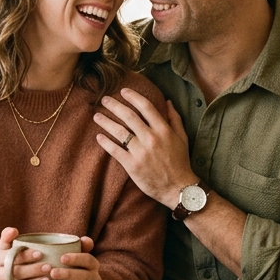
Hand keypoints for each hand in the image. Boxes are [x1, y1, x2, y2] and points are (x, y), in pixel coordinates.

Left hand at [50, 236, 99, 279]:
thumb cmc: (69, 267)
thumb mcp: (72, 256)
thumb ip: (77, 246)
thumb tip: (84, 239)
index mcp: (93, 265)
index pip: (88, 260)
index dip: (76, 258)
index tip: (61, 258)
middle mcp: (95, 279)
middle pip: (86, 276)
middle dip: (69, 274)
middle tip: (52, 273)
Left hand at [94, 91, 194, 208]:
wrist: (178, 188)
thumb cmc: (180, 162)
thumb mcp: (182, 138)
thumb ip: (175, 118)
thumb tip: (168, 101)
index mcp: (163, 130)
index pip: (146, 106)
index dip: (133, 96)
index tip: (123, 91)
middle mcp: (151, 138)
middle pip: (129, 116)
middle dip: (114, 105)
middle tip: (104, 99)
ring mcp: (140, 152)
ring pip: (119, 132)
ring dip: (106, 122)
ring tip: (96, 116)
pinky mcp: (132, 165)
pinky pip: (115, 150)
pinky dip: (105, 143)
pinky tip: (98, 137)